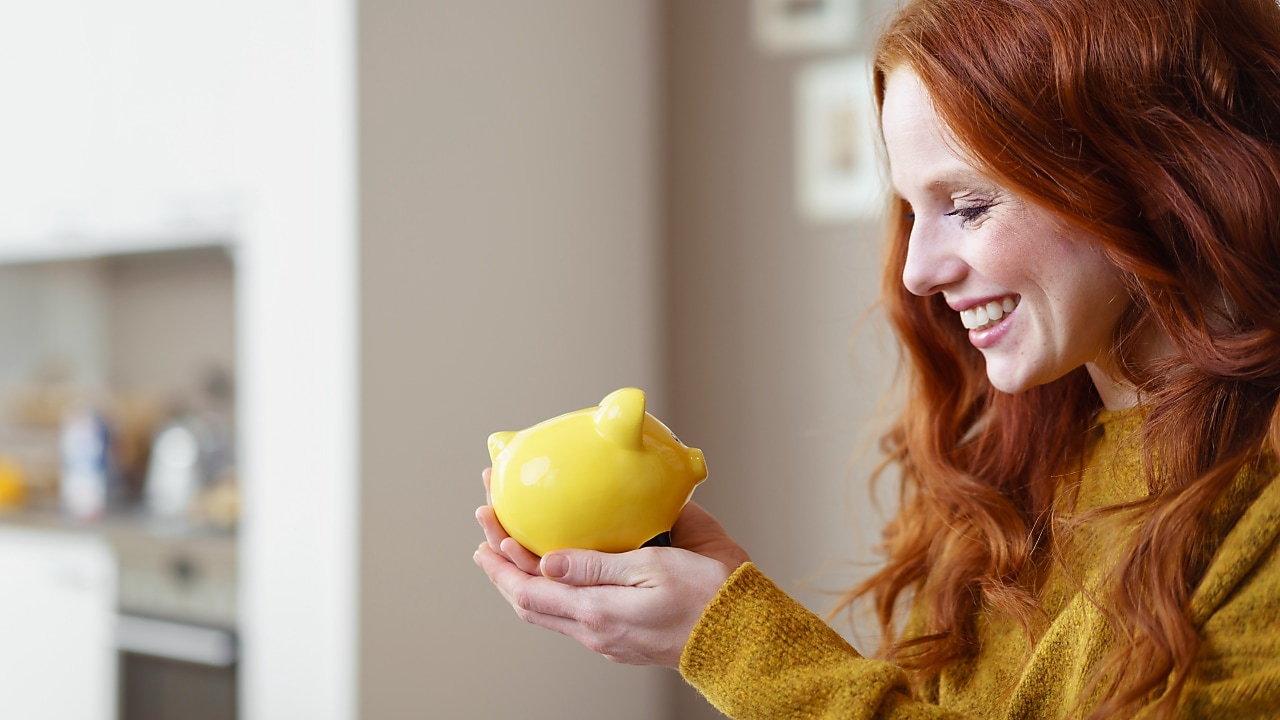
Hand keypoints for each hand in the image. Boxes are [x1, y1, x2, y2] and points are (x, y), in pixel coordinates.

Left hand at [474, 470, 749, 667]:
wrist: (742, 637)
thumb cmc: (709, 595)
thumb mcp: (654, 567)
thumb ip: (597, 565)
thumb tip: (548, 562)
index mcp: (599, 612)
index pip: (528, 590)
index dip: (500, 561)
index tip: (486, 529)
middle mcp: (595, 631)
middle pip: (528, 601)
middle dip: (501, 564)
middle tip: (487, 527)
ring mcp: (607, 638)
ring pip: (547, 610)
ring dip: (522, 578)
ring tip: (508, 547)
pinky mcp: (621, 637)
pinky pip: (569, 615)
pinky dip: (549, 590)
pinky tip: (552, 570)